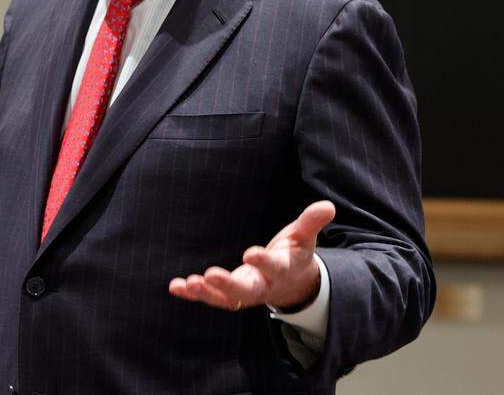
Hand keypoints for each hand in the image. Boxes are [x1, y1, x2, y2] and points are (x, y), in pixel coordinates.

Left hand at [169, 200, 334, 311]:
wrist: (293, 284)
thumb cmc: (294, 254)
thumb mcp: (304, 237)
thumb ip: (312, 222)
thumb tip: (328, 206)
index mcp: (281, 269)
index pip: (273, 266)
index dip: (263, 261)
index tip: (250, 252)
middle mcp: (263, 285)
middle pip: (246, 289)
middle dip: (228, 285)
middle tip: (211, 276)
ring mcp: (246, 293)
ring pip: (226, 298)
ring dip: (206, 292)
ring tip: (189, 283)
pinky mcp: (230, 295)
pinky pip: (211, 298)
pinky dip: (193, 294)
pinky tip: (176, 287)